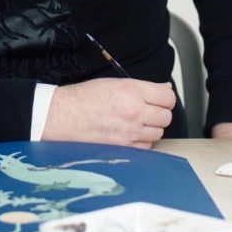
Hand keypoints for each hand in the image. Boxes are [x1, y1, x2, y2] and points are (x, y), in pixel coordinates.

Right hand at [41, 78, 175, 148]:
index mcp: (131, 91)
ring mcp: (130, 132)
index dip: (165, 97)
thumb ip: (142, 87)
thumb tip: (165, 89)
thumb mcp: (114, 83)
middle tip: (148, 110)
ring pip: (159, 132)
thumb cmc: (84, 98)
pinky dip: (143, 141)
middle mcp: (134, 111)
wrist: (63, 116)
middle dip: (159, 112)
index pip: (167, 96)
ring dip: (152, 128)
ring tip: (137, 122)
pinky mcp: (124, 148)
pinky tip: (131, 134)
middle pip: (166, 116)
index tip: (160, 98)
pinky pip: (147, 146)